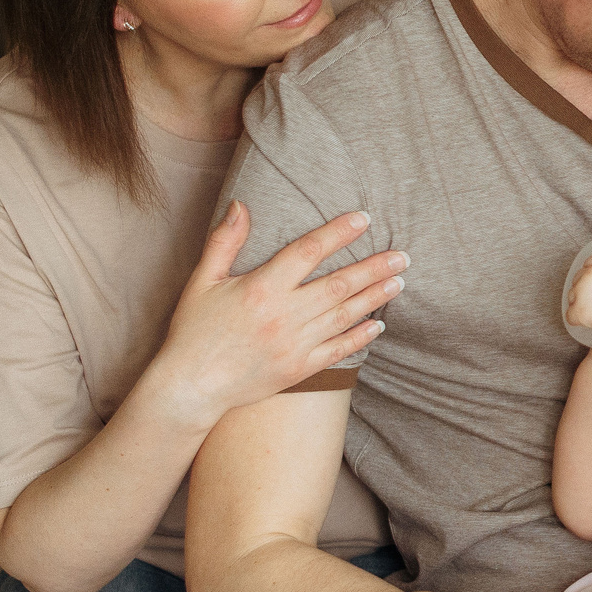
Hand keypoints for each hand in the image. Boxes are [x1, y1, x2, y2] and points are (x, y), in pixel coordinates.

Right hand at [149, 203, 404, 429]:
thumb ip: (225, 241)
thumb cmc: (193, 331)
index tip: (364, 219)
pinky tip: (378, 324)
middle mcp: (284, 315)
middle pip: (339, 284)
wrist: (190, 387)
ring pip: (345, 315)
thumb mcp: (202, 280)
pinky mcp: (299, 368)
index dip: (338, 233)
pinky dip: (360, 336)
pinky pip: (338, 349)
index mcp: (261, 288)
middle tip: (402, 255)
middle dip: (374, 268)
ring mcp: (295, 344)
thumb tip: (241, 204)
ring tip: (399, 281)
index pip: (308, 251)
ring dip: (375, 297)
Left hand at [566, 248, 591, 342]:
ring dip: (580, 301)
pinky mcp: (578, 311)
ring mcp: (581, 293)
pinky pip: (570, 315)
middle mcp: (589, 274)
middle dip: (587, 286)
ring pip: (572, 295)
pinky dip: (577, 319)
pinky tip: (586, 321)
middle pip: (580, 277)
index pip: (591, 261)